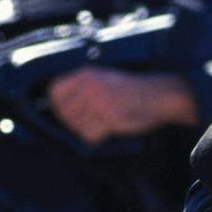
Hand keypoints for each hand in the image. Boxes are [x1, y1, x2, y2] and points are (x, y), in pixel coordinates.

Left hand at [45, 67, 198, 145]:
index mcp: (86, 74)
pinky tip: (109, 129)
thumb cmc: (130, 90)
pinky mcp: (110, 118)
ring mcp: (100, 102)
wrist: (157, 94)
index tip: (68, 112)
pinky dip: (97, 137)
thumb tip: (56, 108)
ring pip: (76, 127)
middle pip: (64, 113)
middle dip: (73, 122)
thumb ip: (80, 88)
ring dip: (87, 130)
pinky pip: (90, 135)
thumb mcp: (102, 78)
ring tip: (102, 123)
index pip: (54, 92)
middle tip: (90, 122)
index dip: (58, 106)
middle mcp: (90, 86)